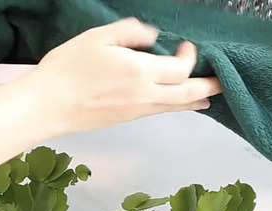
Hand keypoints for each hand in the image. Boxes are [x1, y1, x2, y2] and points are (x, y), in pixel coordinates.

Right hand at [24, 18, 221, 133]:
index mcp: (140, 72)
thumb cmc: (68, 69)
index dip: (190, 57)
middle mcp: (145, 95)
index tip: (186, 46)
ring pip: (177, 107)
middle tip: (221, 82)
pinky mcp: (129, 118)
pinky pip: (162, 111)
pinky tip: (182, 104)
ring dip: (196, 100)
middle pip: (188, 94)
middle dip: (208, 87)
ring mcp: (138, 110)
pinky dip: (178, 107)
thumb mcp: (97, 37)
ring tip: (209, 96)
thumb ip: (130, 32)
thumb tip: (152, 35)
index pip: (181, 69)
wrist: (50, 105)